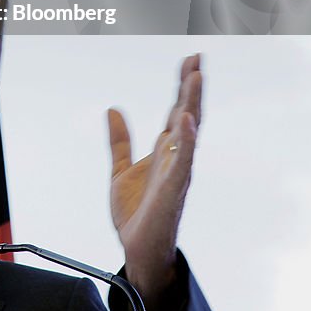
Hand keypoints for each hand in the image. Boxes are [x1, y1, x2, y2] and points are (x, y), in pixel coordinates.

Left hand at [107, 53, 201, 308]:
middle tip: (198, 58)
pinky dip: (184, 141)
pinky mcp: (171, 191)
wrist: (137, 251)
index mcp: (164, 152)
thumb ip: (119, 141)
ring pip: (188, 133)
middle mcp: (174, 158)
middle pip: (186, 115)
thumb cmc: (136, 214)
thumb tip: (112, 109)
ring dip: (192, 104)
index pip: (176, 111)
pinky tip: (184, 120)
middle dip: (191, 87)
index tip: (190, 59)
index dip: (183, 86)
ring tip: (196, 77)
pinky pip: (181, 163)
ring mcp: (176, 173)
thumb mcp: (120, 170)